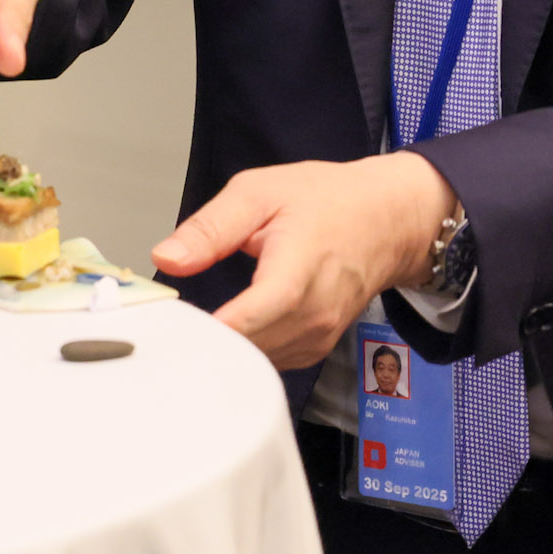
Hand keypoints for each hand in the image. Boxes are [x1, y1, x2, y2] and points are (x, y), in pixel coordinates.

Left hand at [152, 153, 456, 368]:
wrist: (386, 220)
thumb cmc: (326, 201)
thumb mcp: (259, 193)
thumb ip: (211, 228)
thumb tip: (167, 257)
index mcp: (298, 268)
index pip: (255, 314)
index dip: (212, 328)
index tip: (173, 328)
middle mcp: (314, 312)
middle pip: (249, 345)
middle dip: (204, 338)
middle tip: (166, 322)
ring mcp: (318, 335)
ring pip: (257, 360)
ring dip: (222, 348)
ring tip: (191, 324)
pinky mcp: (316, 347)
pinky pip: (271, 360)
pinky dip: (244, 350)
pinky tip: (225, 329)